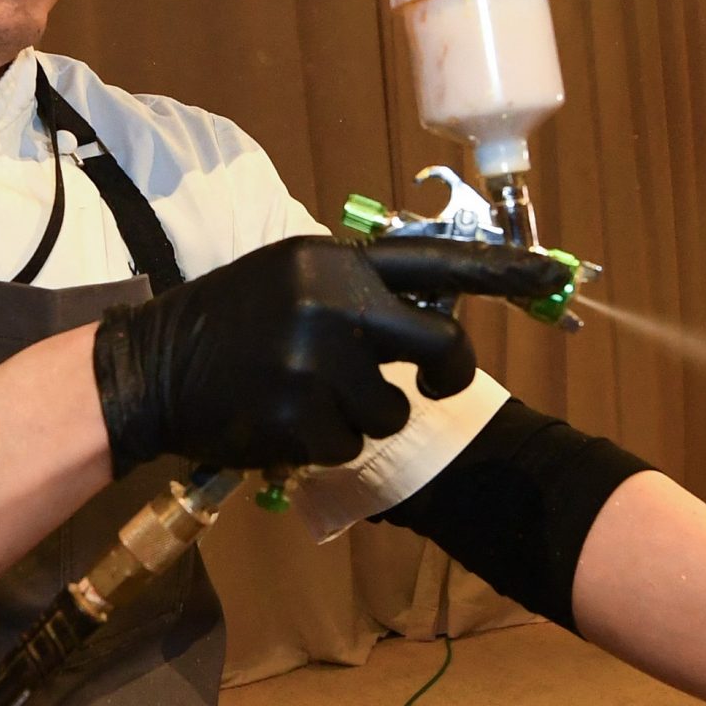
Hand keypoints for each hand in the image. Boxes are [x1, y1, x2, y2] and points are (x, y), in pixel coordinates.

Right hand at [91, 236, 569, 475]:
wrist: (152, 367)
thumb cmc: (229, 323)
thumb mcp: (291, 280)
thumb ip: (356, 291)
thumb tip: (429, 314)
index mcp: (333, 260)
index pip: (435, 261)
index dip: (501, 270)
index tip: (553, 273)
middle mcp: (333, 302)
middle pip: (439, 343)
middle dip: (447, 372)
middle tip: (434, 383)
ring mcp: (317, 361)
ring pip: (393, 408)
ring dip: (364, 416)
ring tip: (312, 399)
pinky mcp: (301, 415)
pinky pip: (350, 445)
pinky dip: (326, 445)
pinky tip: (286, 423)